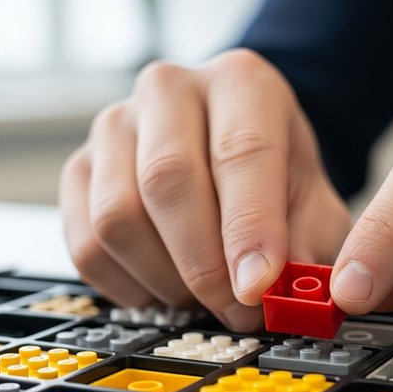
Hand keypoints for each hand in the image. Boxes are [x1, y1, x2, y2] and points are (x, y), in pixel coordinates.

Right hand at [61, 49, 348, 330]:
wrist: (236, 152)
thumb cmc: (276, 178)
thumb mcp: (313, 202)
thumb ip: (309, 244)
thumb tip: (284, 292)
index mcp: (241, 82)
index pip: (240, 151)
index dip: (248, 228)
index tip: (256, 287)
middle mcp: (169, 89)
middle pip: (167, 179)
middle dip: (203, 263)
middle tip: (235, 309)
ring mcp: (113, 126)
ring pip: (117, 216)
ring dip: (164, 278)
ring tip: (203, 296)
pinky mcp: (78, 169)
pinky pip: (86, 245)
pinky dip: (128, 286)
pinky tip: (165, 288)